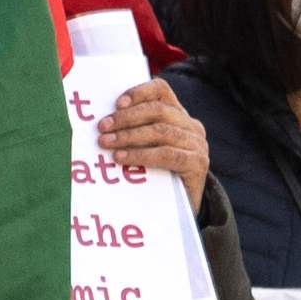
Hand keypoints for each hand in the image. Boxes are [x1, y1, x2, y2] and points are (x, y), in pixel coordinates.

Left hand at [95, 81, 208, 204]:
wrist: (183, 208)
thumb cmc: (159, 174)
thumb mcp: (149, 147)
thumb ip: (136, 131)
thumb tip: (103, 123)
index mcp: (179, 115)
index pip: (161, 90)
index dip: (139, 92)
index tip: (117, 103)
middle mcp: (192, 126)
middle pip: (158, 111)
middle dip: (126, 118)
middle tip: (102, 128)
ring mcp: (197, 144)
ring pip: (161, 131)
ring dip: (129, 136)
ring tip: (107, 144)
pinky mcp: (198, 163)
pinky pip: (166, 155)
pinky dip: (141, 155)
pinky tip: (122, 158)